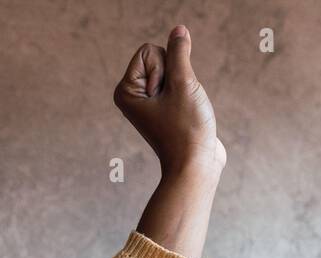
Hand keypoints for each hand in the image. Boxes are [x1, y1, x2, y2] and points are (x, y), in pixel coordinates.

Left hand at [113, 25, 224, 177]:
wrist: (194, 164)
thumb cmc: (186, 128)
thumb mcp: (184, 83)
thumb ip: (179, 52)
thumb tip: (178, 30)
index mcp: (125, 91)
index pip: (148, 50)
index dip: (164, 67)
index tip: (166, 96)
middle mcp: (133, 95)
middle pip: (160, 57)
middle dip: (175, 75)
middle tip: (176, 105)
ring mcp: (148, 102)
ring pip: (174, 69)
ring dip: (185, 84)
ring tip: (182, 110)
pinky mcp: (164, 106)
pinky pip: (180, 82)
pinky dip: (188, 91)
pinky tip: (188, 111)